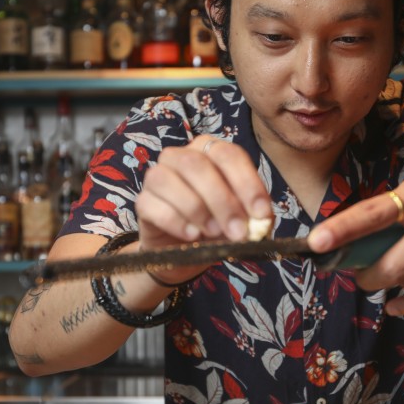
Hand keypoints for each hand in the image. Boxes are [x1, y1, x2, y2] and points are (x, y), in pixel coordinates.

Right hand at [135, 136, 273, 282]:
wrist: (186, 252)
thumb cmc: (218, 226)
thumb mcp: (243, 220)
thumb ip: (253, 216)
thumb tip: (260, 220)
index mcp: (210, 151)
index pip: (229, 155)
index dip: (247, 183)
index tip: (261, 214)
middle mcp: (181, 157)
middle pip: (197, 166)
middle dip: (222, 201)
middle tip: (238, 231)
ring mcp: (157, 177)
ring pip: (170, 181)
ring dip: (197, 210)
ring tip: (213, 233)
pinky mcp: (143, 201)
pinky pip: (153, 205)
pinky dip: (176, 222)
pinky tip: (192, 235)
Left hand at [307, 177, 403, 314]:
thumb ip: (382, 219)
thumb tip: (340, 249)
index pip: (374, 213)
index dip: (344, 229)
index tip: (316, 242)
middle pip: (396, 263)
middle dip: (370, 277)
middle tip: (361, 278)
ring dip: (397, 285)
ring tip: (396, 275)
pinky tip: (396, 305)